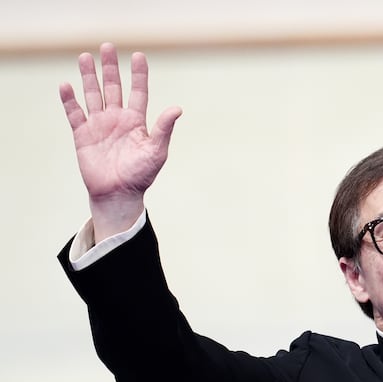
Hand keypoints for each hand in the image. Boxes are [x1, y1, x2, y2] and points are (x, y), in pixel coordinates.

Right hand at [59, 42, 181, 238]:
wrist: (119, 194)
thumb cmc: (141, 174)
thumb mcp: (157, 151)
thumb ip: (163, 128)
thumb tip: (177, 108)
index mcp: (136, 121)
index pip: (138, 92)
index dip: (139, 74)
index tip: (139, 56)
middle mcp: (117, 119)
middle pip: (113, 87)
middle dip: (110, 68)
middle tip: (107, 47)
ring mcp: (99, 125)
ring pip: (93, 95)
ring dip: (89, 77)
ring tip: (85, 57)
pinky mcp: (83, 135)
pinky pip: (74, 114)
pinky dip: (69, 100)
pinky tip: (66, 86)